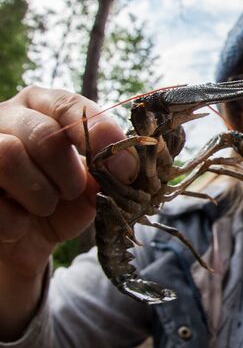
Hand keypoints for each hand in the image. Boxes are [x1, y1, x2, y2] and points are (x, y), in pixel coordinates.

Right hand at [0, 85, 134, 277]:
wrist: (23, 241)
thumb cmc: (60, 202)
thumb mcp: (92, 188)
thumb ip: (109, 173)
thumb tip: (127, 166)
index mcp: (43, 107)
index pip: (71, 106)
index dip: (101, 136)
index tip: (126, 169)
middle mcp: (7, 116)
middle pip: (43, 134)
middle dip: (68, 173)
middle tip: (73, 191)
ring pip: (8, 154)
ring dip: (40, 194)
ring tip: (45, 207)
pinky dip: (14, 221)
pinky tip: (20, 225)